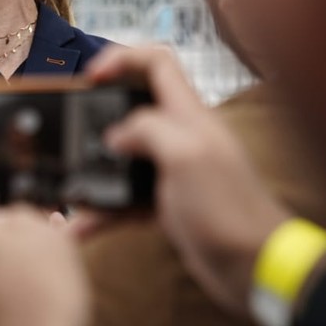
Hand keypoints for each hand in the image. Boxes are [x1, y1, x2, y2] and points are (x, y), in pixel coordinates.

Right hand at [85, 45, 290, 315]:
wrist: (254, 267)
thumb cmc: (229, 209)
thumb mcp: (187, 155)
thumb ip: (148, 129)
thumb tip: (115, 134)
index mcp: (188, 115)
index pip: (157, 62)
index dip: (122, 58)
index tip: (91, 76)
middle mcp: (180, 136)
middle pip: (133, 105)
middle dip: (98, 112)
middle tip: (70, 127)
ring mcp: (172, 170)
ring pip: (123, 156)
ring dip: (95, 168)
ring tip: (70, 183)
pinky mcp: (166, 204)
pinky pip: (125, 199)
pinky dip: (103, 210)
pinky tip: (83, 227)